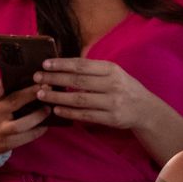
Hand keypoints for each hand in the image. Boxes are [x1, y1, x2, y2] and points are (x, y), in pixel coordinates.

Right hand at [0, 77, 51, 153]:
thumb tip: (1, 77)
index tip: (3, 78)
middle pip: (13, 103)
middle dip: (30, 95)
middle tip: (46, 88)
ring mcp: (1, 131)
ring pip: (20, 125)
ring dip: (36, 117)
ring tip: (48, 110)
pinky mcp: (8, 143)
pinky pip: (25, 138)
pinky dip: (37, 132)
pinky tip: (45, 126)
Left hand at [33, 57, 170, 131]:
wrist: (146, 109)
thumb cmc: (123, 87)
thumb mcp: (113, 72)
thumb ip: (92, 68)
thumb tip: (62, 63)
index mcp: (111, 69)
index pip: (82, 65)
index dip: (62, 64)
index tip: (45, 64)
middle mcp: (113, 85)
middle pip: (78, 81)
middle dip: (54, 79)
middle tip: (37, 78)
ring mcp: (113, 103)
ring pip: (79, 99)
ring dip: (58, 97)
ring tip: (41, 94)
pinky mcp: (112, 118)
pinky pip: (86, 115)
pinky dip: (69, 112)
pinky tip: (56, 110)